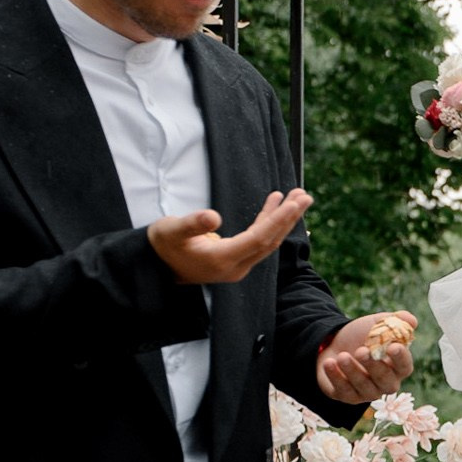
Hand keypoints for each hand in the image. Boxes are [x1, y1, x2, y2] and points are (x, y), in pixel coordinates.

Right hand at [149, 190, 310, 284]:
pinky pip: (259, 239)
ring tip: (299, 197)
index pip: (258, 238)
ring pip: (267, 240)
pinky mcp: (237, 258)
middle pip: (269, 240)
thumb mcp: (171, 230)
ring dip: (283, 218)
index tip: (294, 203)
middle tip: (306, 196)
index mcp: (222, 260)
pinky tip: (276, 202)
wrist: (156, 265)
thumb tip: (213, 217)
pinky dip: (268, 220)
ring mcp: (238, 264)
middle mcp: (235, 266)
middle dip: (289, 217)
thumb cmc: (163, 245)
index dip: (277, 220)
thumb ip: (192, 224)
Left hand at [315, 312, 416, 402]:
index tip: (393, 347)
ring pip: (364, 387)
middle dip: (373, 366)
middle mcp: (386, 383)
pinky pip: (344, 392)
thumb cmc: (361, 335)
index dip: (401, 358)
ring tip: (342, 355)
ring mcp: (368, 392)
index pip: (405, 367)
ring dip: (352, 371)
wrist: (334, 343)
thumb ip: (396, 321)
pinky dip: (336, 377)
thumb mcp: (377, 323)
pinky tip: (329, 362)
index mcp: (397, 366)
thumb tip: (412, 322)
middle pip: (385, 381)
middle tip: (361, 351)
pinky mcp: (348, 396)